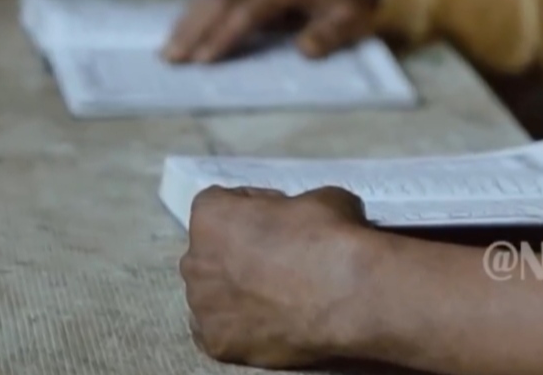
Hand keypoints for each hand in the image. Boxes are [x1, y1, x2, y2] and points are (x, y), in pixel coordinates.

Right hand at [162, 0, 382, 62]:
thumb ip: (330, 34)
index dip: (225, 35)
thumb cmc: (348, 1)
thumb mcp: (351, 20)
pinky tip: (179, 34)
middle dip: (195, 30)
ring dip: (188, 24)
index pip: (249, 10)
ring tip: (167, 52)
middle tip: (172, 59)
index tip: (204, 60)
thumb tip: (304, 50)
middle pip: (222, 2)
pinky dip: (195, 16)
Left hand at [181, 184, 372, 368]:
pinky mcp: (217, 345)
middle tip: (274, 254)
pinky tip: (267, 316)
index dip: (250, 206)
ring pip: (211, 291)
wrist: (347, 297)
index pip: (219, 202)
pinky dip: (238, 322)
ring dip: (235, 287)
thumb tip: (297, 218)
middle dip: (235, 249)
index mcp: (211, 217)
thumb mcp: (317, 197)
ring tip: (274, 290)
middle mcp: (195, 261)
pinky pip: (219, 327)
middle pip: (209, 249)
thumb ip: (290, 207)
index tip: (274, 215)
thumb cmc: (328, 236)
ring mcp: (203, 308)